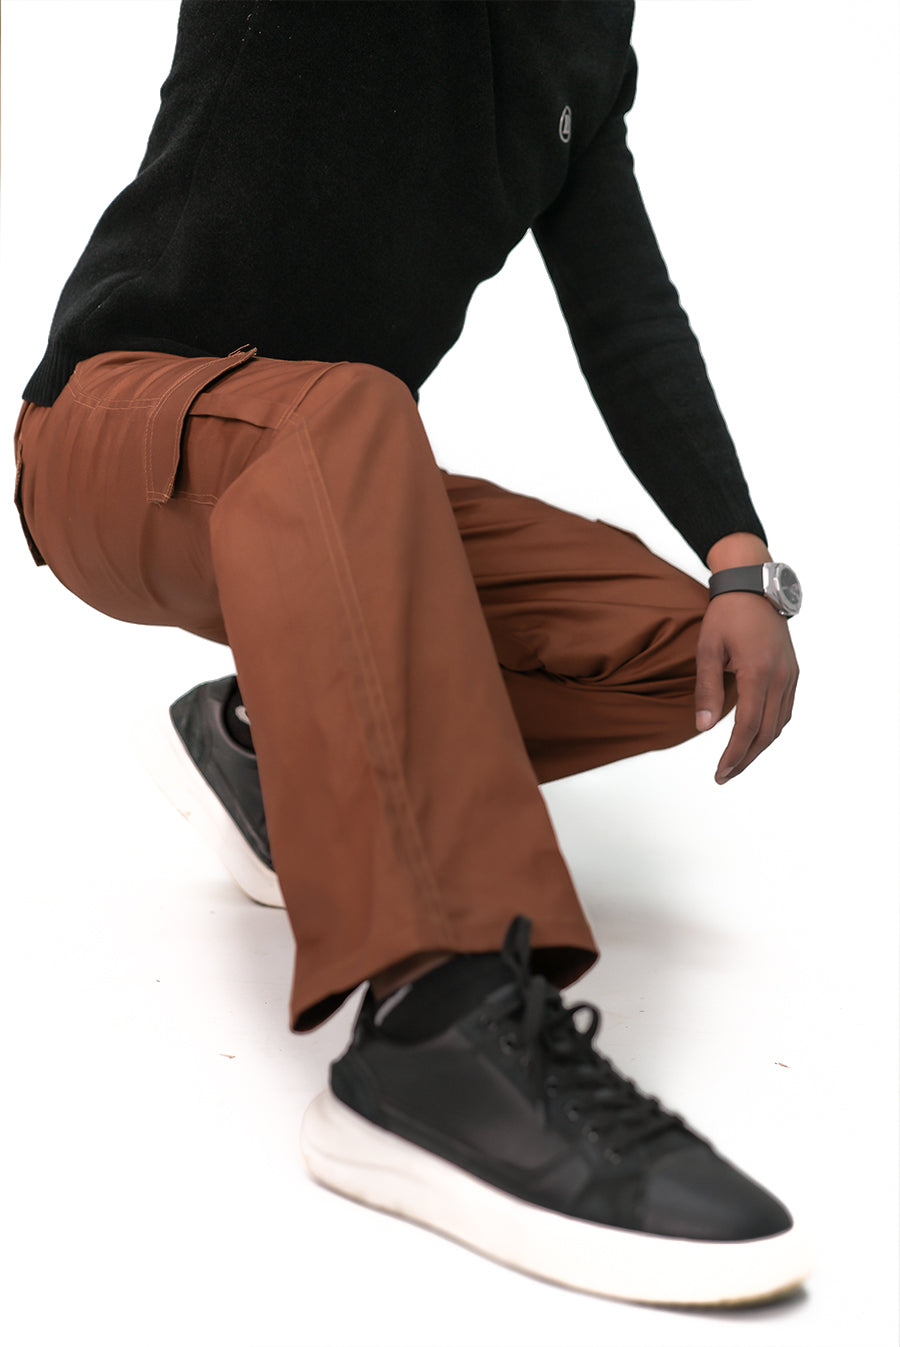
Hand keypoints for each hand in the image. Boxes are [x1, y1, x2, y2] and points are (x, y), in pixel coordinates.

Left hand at [694, 592, 798, 783]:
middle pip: (767, 732)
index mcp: (757, 672)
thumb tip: (702, 728)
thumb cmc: (726, 615)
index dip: (734, 754)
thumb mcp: (708, 650)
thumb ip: (707, 690)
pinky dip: (771, 728)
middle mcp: (780, 677)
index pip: (748, 726)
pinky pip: (785, 709)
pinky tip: (754, 736)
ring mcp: (790, 675)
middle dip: (745, 758)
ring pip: (779, 724)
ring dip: (759, 746)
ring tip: (737, 761)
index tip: (720, 773)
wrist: (754, 587)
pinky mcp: (793, 672)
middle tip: (724, 775)